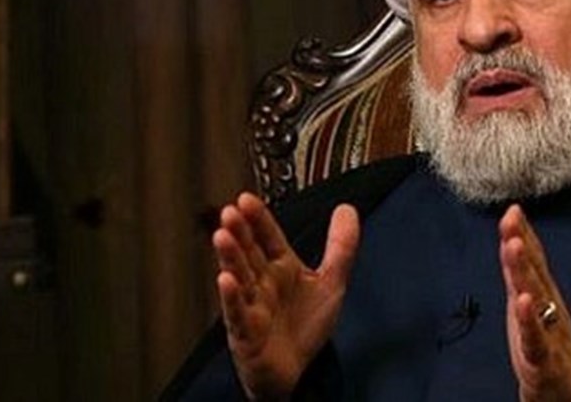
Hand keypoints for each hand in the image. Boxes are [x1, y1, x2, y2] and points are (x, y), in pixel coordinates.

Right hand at [213, 193, 359, 399]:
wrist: (297, 371)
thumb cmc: (305, 327)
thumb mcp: (331, 282)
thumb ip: (340, 246)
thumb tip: (347, 210)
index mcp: (281, 267)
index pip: (268, 236)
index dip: (259, 218)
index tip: (248, 199)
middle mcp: (263, 282)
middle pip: (249, 251)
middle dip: (240, 231)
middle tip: (231, 211)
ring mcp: (252, 305)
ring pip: (239, 276)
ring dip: (230, 257)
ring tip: (223, 235)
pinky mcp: (246, 331)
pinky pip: (237, 312)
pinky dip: (231, 297)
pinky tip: (226, 281)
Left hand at [499, 204, 570, 401]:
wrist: (559, 390)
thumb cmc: (546, 344)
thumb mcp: (532, 305)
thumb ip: (522, 274)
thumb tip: (512, 238)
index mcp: (542, 296)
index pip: (533, 260)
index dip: (523, 233)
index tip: (513, 208)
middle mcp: (547, 308)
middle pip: (533, 272)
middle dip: (522, 243)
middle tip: (511, 218)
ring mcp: (546, 331)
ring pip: (534, 298)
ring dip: (523, 272)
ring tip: (513, 246)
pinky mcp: (541, 358)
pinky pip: (534, 337)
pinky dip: (529, 319)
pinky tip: (523, 301)